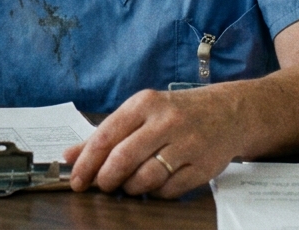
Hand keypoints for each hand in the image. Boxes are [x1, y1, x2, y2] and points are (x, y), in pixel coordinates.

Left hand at [63, 87, 239, 198]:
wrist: (229, 111)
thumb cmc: (176, 113)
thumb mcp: (141, 112)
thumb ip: (105, 134)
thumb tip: (70, 156)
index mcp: (144, 104)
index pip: (106, 136)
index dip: (86, 163)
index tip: (76, 180)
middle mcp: (166, 121)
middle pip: (123, 158)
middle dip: (106, 179)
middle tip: (102, 186)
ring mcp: (187, 144)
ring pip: (146, 178)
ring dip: (131, 188)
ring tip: (129, 185)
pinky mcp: (203, 166)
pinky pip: (169, 190)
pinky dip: (155, 194)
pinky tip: (155, 185)